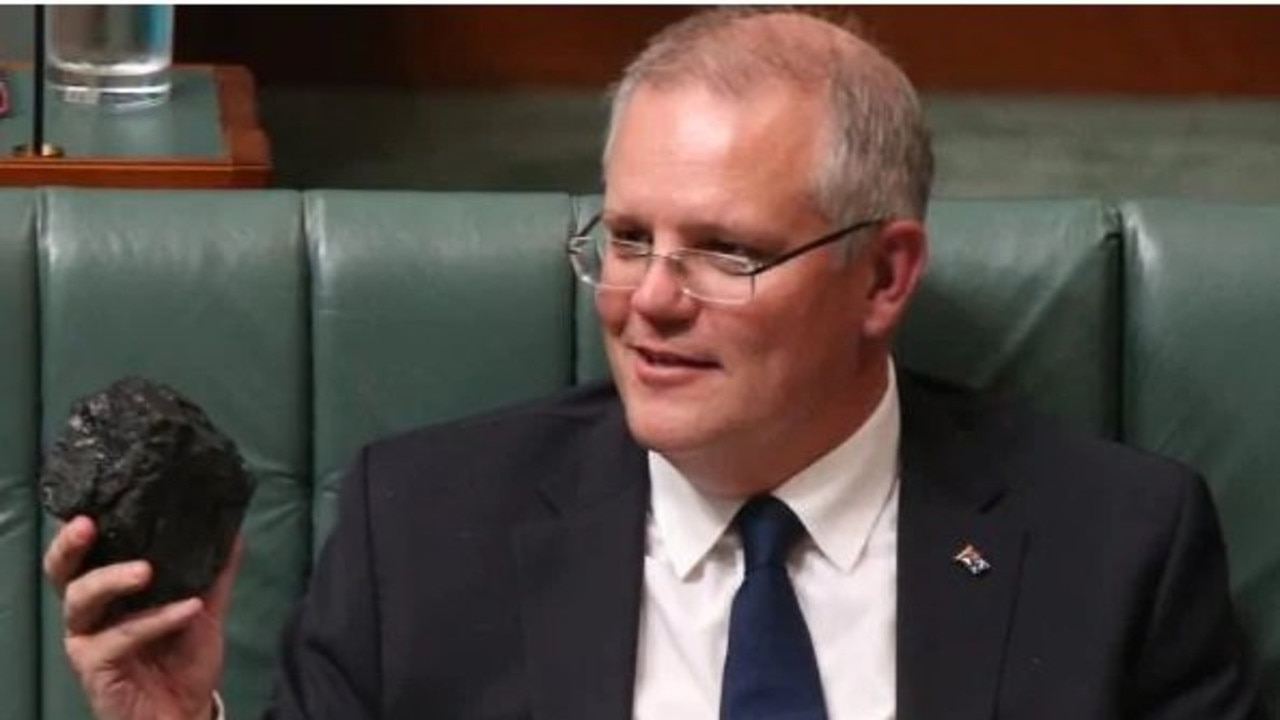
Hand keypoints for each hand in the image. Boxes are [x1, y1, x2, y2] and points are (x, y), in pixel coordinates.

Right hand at [44, 516, 242, 719]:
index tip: (93, 501)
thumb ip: (215, 570)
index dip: (80, 528)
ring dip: (112, 579)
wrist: (187, 710)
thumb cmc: (183, 657)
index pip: (86, 553)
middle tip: (89, 525)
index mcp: (108, 590)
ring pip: (81, 600)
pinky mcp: (95, 667)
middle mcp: (89, 611)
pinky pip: (119, 638)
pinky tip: (189, 609)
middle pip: (62, 572)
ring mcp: (87, 640)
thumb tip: (234, 526)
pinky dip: (156, 620)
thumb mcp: (204, 607)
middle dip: (70, 546)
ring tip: (147, 570)